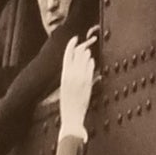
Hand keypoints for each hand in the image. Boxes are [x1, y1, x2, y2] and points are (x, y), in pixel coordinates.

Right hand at [58, 27, 100, 141]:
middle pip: (77, 54)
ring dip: (87, 54)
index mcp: (64, 76)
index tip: (75, 38)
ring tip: (88, 52)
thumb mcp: (65, 88)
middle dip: (82, 47)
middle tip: (86, 44)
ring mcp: (80, 78)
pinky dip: (91, 63)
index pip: (67, 55)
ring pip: (85, 59)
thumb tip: (73, 68)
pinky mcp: (87, 82)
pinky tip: (92, 61)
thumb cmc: (68, 104)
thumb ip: (69, 77)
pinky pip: (90, 67)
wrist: (71, 116)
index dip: (71, 45)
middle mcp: (71, 75)